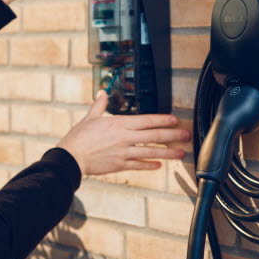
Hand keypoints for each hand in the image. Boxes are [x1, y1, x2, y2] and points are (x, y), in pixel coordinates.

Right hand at [58, 91, 189, 175]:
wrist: (72, 156)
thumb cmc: (79, 137)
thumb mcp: (89, 118)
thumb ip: (99, 105)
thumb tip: (102, 92)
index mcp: (119, 124)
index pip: (146, 120)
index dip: (162, 120)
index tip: (174, 119)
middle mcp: (125, 137)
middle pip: (154, 136)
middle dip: (173, 135)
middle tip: (186, 135)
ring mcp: (124, 152)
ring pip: (151, 152)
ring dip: (168, 152)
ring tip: (180, 153)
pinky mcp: (121, 164)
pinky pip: (140, 165)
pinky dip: (151, 165)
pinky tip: (159, 165)